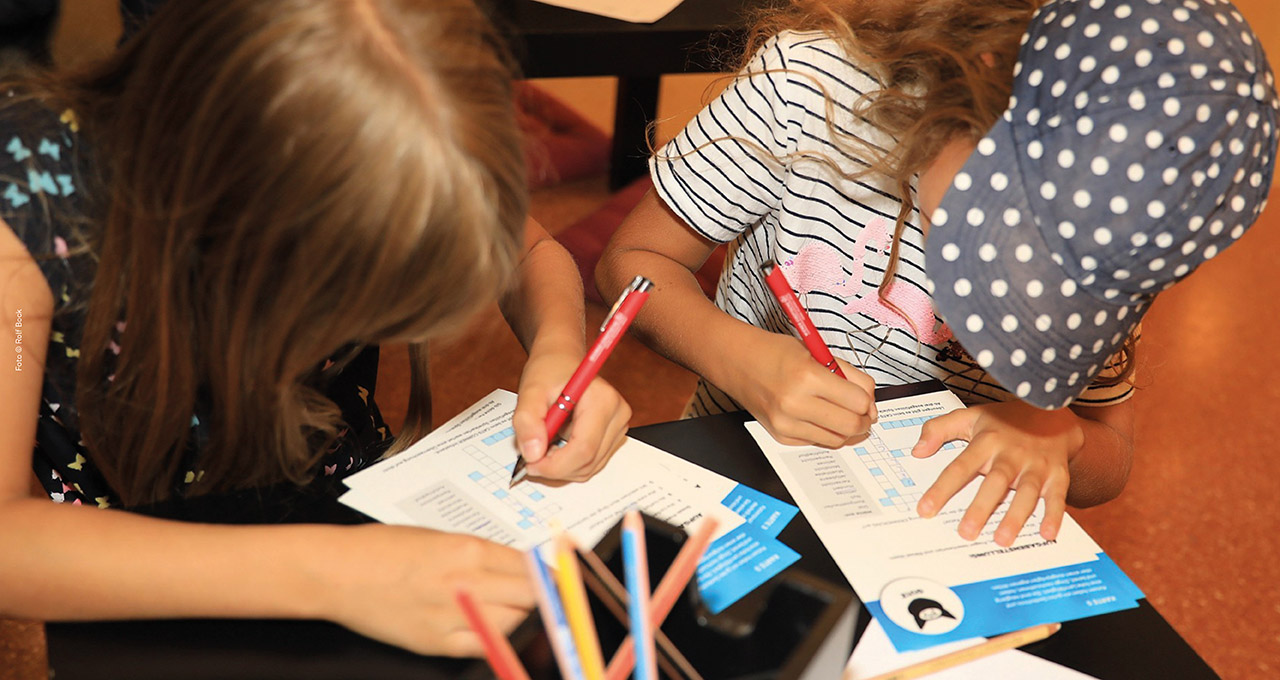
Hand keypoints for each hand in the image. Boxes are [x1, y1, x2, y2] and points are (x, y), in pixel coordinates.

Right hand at [327, 526, 533, 655]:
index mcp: (468, 549)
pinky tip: (491, 626)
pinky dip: (495, 637)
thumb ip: (481, 553)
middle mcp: (465, 582)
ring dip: (519, 614)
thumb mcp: (440, 537)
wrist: (339, 572)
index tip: (557, 576)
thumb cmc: (384, 548)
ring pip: (512, 621)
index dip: (547, 573)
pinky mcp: (436, 642)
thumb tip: (518, 565)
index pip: (529, 565)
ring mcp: (451, 615)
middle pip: (529, 595)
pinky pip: (484, 645)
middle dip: (541, 595)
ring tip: (509, 606)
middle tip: (548, 596)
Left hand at [512, 349, 630, 481]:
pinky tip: (556, 444)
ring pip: (589, 467)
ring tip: (544, 442)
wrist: (561, 359)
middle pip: (588, 462)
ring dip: (562, 466)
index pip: (583, 449)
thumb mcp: (530, 390)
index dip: (555, 465)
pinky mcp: (613, 436)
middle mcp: (618, 414)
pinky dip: (569, 462)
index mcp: (602, 400)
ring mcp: (619, 427)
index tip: (531, 463)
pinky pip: (591, 463)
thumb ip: (527, 421)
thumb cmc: (549, 370)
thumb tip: (533, 453)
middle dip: (556, 467)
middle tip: (531, 455)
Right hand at [727, 331, 876, 447]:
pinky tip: (821, 417)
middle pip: (850, 425)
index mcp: (807, 376)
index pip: (858, 401)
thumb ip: (849, 376)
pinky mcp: (780, 435)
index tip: (867, 399)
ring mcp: (785, 423)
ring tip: (845, 415)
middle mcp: (795, 403)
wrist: (738, 362)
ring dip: (848, 430)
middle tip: (865, 413)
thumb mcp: (818, 353)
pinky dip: (826, 433)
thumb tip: (871, 403)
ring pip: (836, 439)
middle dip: (864, 421)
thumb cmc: (776, 353)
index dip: (869, 401)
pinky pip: (817, 442)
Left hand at [912, 401, 1085, 546]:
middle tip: (966, 533)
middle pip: (995, 483)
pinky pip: (1057, 496)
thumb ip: (939, 429)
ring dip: (1015, 516)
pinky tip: (1047, 533)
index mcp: (986, 441)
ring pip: (1026, 492)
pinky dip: (1054, 515)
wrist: (1051, 410)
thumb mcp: (970, 416)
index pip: (960, 467)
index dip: (942, 489)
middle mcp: (1011, 454)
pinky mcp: (1056, 474)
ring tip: (1002, 539)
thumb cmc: (1005, 421)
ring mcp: (1035, 465)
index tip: (925, 510)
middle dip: (980, 508)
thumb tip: (917, 451)